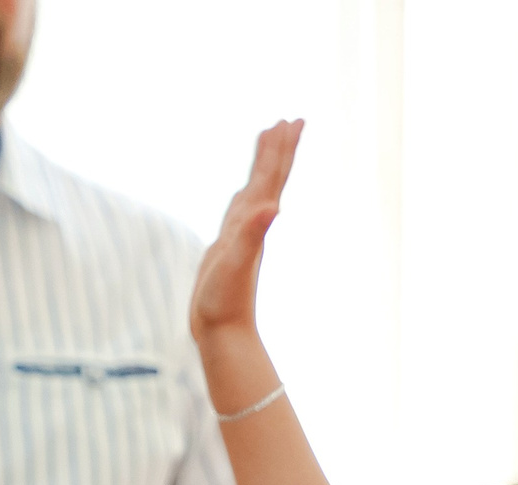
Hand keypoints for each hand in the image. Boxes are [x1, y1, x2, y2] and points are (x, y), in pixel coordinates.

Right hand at [191, 120, 300, 346]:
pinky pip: (239, 210)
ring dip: (264, 165)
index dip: (281, 149)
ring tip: (269, 142)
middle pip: (269, 179)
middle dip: (278, 148)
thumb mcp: (236, 263)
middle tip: (290, 120)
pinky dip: (244, 194)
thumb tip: (272, 208)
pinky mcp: (230, 246)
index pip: (271, 177)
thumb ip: (252, 234)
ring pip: (256, 190)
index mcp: (254, 222)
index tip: (294, 121)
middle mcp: (252, 225)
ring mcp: (242, 235)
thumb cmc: (226, 300)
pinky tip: (245, 195)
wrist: (223, 332)